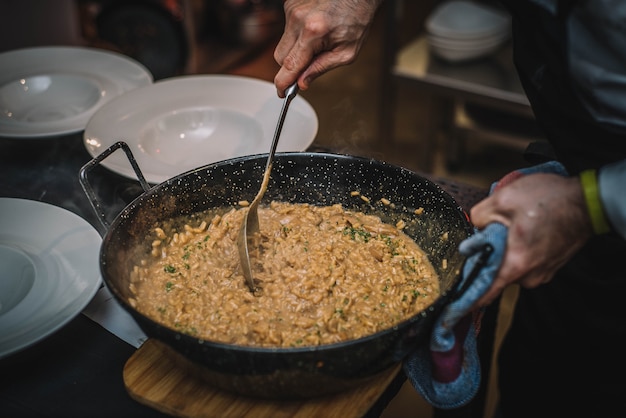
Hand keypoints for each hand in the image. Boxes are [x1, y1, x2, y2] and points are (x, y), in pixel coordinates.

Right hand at [273, 0, 381, 95]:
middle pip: (281, 57)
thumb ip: (322, 68)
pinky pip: (287, 30)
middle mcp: (298, 19)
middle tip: (309, 65)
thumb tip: (302, 83)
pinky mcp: (290, 4)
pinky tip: (314, 30)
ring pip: (283, 44)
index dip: (283, 83)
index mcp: (313, 33)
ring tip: (317, 41)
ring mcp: (292, 10)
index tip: (282, 93)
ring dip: (296, 48)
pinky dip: (298, 35)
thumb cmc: (356, 18)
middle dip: (292, 66)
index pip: (290, 66)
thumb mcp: (346, 52)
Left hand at [468, 173, 592, 306]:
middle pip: (495, 273)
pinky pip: (525, 261)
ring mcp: (542, 272)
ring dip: (505, 248)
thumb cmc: (551, 200)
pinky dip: (519, 247)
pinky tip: (525, 228)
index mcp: (516, 264)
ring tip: (514, 224)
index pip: (485, 293)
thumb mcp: (503, 199)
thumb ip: (479, 216)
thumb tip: (473, 229)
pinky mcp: (549, 265)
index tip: (453, 303)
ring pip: (510, 264)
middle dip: (487, 254)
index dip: (466, 297)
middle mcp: (530, 276)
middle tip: (491, 231)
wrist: (588, 200)